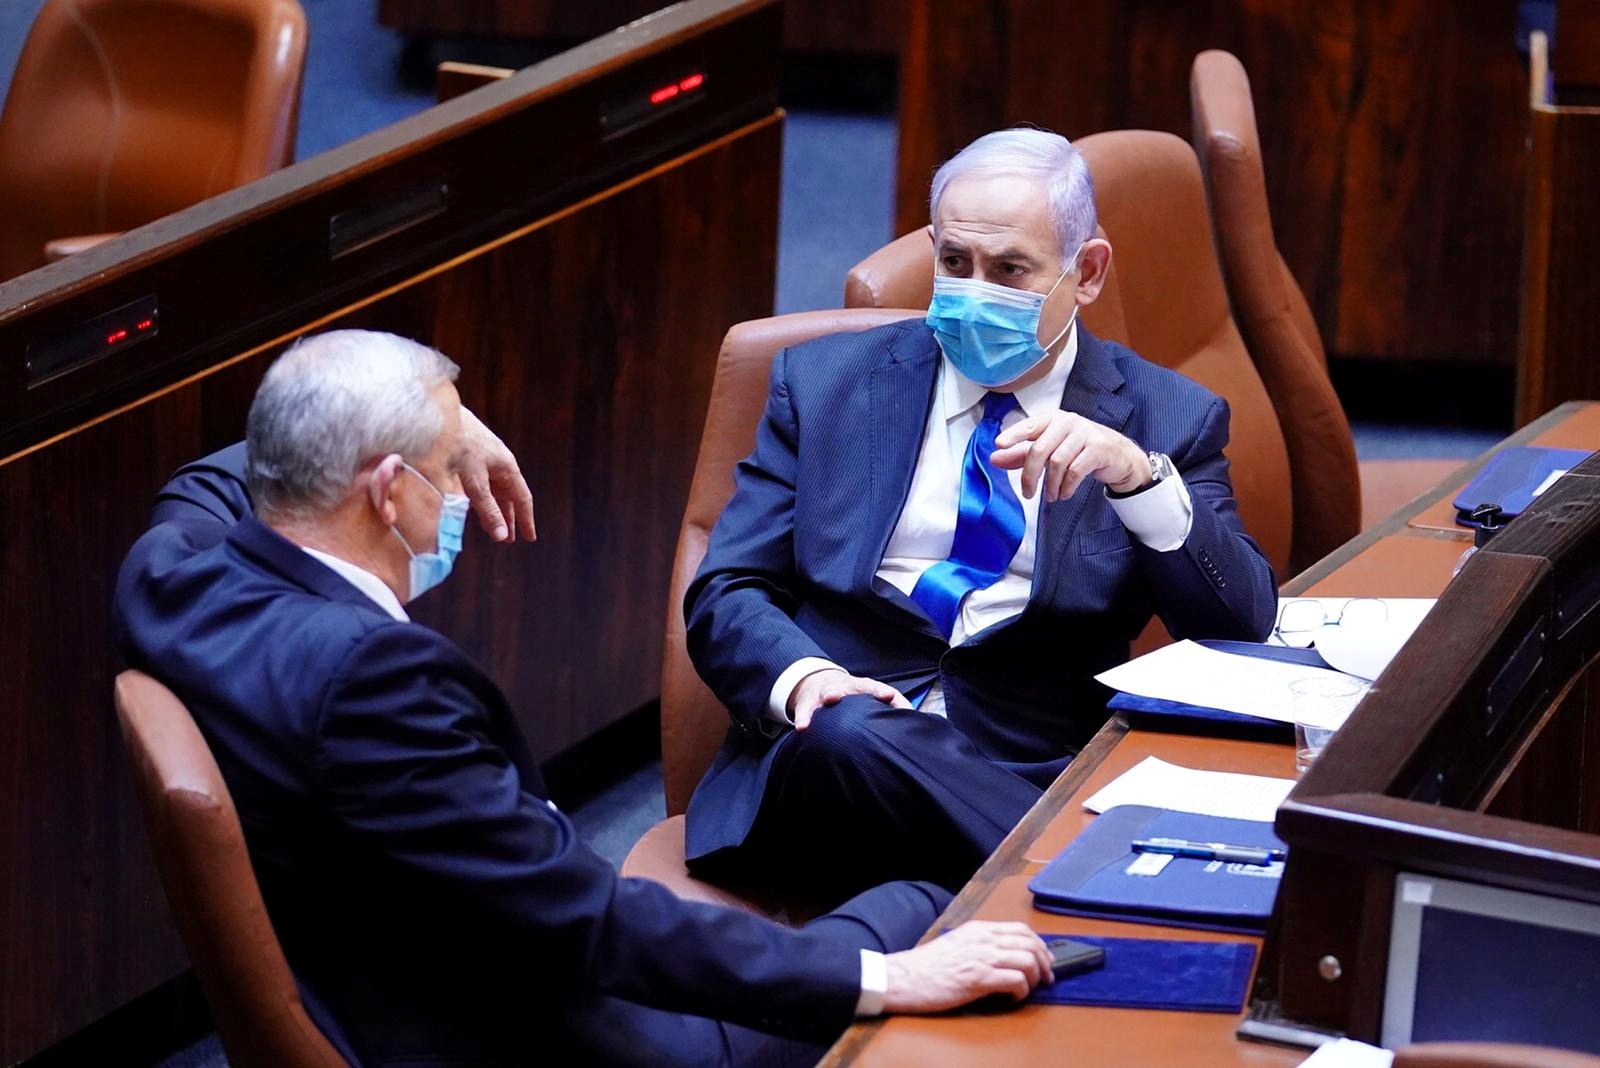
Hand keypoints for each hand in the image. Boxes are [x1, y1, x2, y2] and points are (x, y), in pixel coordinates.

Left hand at [459, 408, 535, 542]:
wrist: (439, 413)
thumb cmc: (458, 445)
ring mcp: (484, 456)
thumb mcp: (474, 482)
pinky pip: (480, 480)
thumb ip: (487, 509)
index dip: (526, 520)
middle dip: (508, 517)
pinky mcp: (468, 451)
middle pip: (507, 494)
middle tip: (508, 538)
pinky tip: (472, 502)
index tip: (529, 538)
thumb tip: (502, 536)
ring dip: (493, 508)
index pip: (522, 498)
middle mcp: (499, 461)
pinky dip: (480, 496)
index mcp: (507, 467)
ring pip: (492, 487)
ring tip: (491, 525)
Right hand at [787, 668, 910, 729]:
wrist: (818, 682)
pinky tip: (803, 728)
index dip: (880, 691)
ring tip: (829, 700)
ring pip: (826, 693)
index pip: (873, 687)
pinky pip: (804, 712)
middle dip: (853, 689)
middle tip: (857, 693)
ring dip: (829, 695)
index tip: (887, 696)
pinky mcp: (808, 704)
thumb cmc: (853, 695)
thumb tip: (915, 718)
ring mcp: (824, 693)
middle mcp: (843, 687)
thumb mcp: (869, 695)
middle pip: (848, 686)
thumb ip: (892, 704)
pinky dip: (804, 719)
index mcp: (861, 686)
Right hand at [883, 922, 1053, 1012]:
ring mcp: (982, 958)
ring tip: (1029, 989)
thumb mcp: (955, 944)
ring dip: (1035, 977)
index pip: (1020, 929)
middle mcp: (983, 939)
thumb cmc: (925, 966)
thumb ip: (978, 945)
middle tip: (1046, 978)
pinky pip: (1015, 981)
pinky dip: (1022, 991)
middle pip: (1030, 943)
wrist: (903, 977)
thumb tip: (1001, 956)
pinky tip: (1013, 997)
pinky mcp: (978, 979)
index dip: (1038, 944)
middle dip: (1044, 962)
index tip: (1043, 959)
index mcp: (978, 930)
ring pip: (1028, 960)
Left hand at [991, 411, 1148, 501]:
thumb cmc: (1080, 451)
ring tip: (1051, 496)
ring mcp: (1085, 433)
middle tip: (1027, 493)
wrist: (1119, 456)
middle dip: (1030, 475)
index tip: (999, 444)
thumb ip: (1021, 454)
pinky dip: (1066, 486)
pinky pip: (1075, 471)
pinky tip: (1064, 493)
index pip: (1029, 426)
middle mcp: (1068, 422)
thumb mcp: (1050, 450)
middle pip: (1040, 449)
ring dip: (1051, 485)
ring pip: (1057, 462)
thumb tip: (994, 458)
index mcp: (1053, 419)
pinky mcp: (1099, 448)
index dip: (1013, 435)